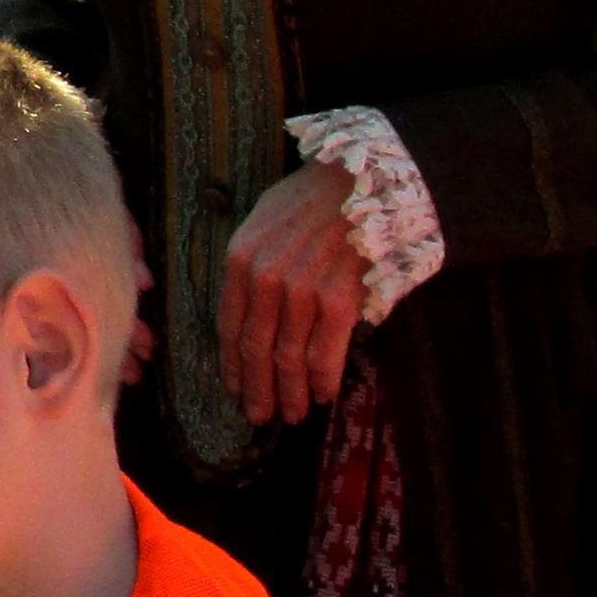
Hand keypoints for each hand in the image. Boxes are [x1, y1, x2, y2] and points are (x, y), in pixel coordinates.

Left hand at [220, 158, 370, 428]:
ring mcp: (301, 292)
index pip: (229, 324)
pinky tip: (323, 394)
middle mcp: (265, 278)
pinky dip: (322, 381)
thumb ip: (253, 262)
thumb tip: (252, 309)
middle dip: (257, 388)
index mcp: (241, 257)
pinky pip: (324, 355)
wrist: (366, 181)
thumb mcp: (267, 218)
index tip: (236, 388)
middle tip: (260, 415)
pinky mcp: (338, 302)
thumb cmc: (316, 197)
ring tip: (293, 412)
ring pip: (288, 358)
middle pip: (255, 348)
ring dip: (290, 392)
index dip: (233, 363)